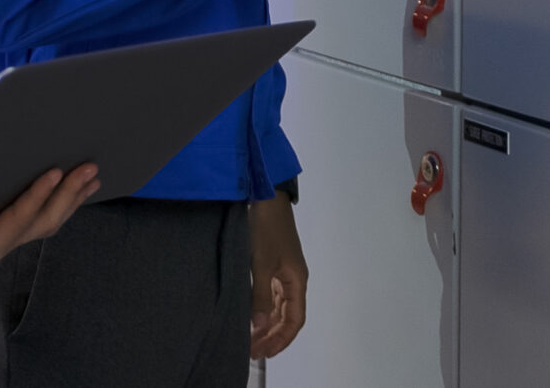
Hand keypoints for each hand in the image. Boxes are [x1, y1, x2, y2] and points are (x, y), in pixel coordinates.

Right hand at [0, 165, 98, 286]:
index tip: (54, 171)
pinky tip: (72, 190)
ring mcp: (5, 242)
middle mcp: (0, 247)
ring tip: (91, 176)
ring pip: (46, 223)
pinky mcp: (4, 235)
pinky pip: (39, 222)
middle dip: (67, 195)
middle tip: (89, 168)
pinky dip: (60, 205)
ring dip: (70, 199)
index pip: (18, 220)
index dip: (37, 196)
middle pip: (43, 222)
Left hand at [249, 195, 308, 357]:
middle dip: (273, 335)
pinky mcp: (274, 263)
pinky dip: (265, 308)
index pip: (295, 319)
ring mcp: (285, 270)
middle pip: (288, 315)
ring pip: (280, 306)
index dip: (283, 339)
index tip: (266, 353)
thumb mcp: (261, 263)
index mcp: (297, 280)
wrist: (265, 196)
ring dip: (268, 323)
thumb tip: (261, 328)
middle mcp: (294, 278)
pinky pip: (273, 294)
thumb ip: (261, 296)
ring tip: (251, 339)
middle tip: (253, 351)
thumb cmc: (266, 229)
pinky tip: (252, 315)